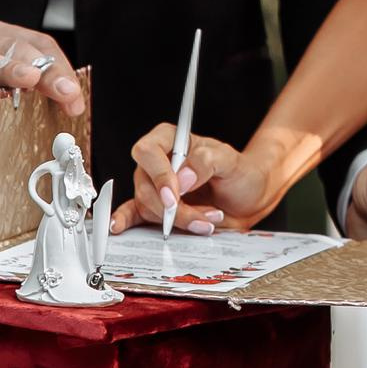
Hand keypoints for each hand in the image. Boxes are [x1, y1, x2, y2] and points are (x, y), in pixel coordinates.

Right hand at [107, 126, 279, 235]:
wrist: (248, 198)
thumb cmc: (239, 172)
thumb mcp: (230, 161)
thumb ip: (206, 162)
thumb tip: (181, 178)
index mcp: (171, 140)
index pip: (148, 151)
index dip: (158, 174)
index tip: (175, 195)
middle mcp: (158, 163)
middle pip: (145, 184)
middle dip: (173, 207)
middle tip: (201, 216)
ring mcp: (155, 187)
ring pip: (148, 206)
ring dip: (178, 220)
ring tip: (206, 221)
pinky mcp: (156, 209)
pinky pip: (133, 214)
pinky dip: (125, 221)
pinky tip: (117, 227)